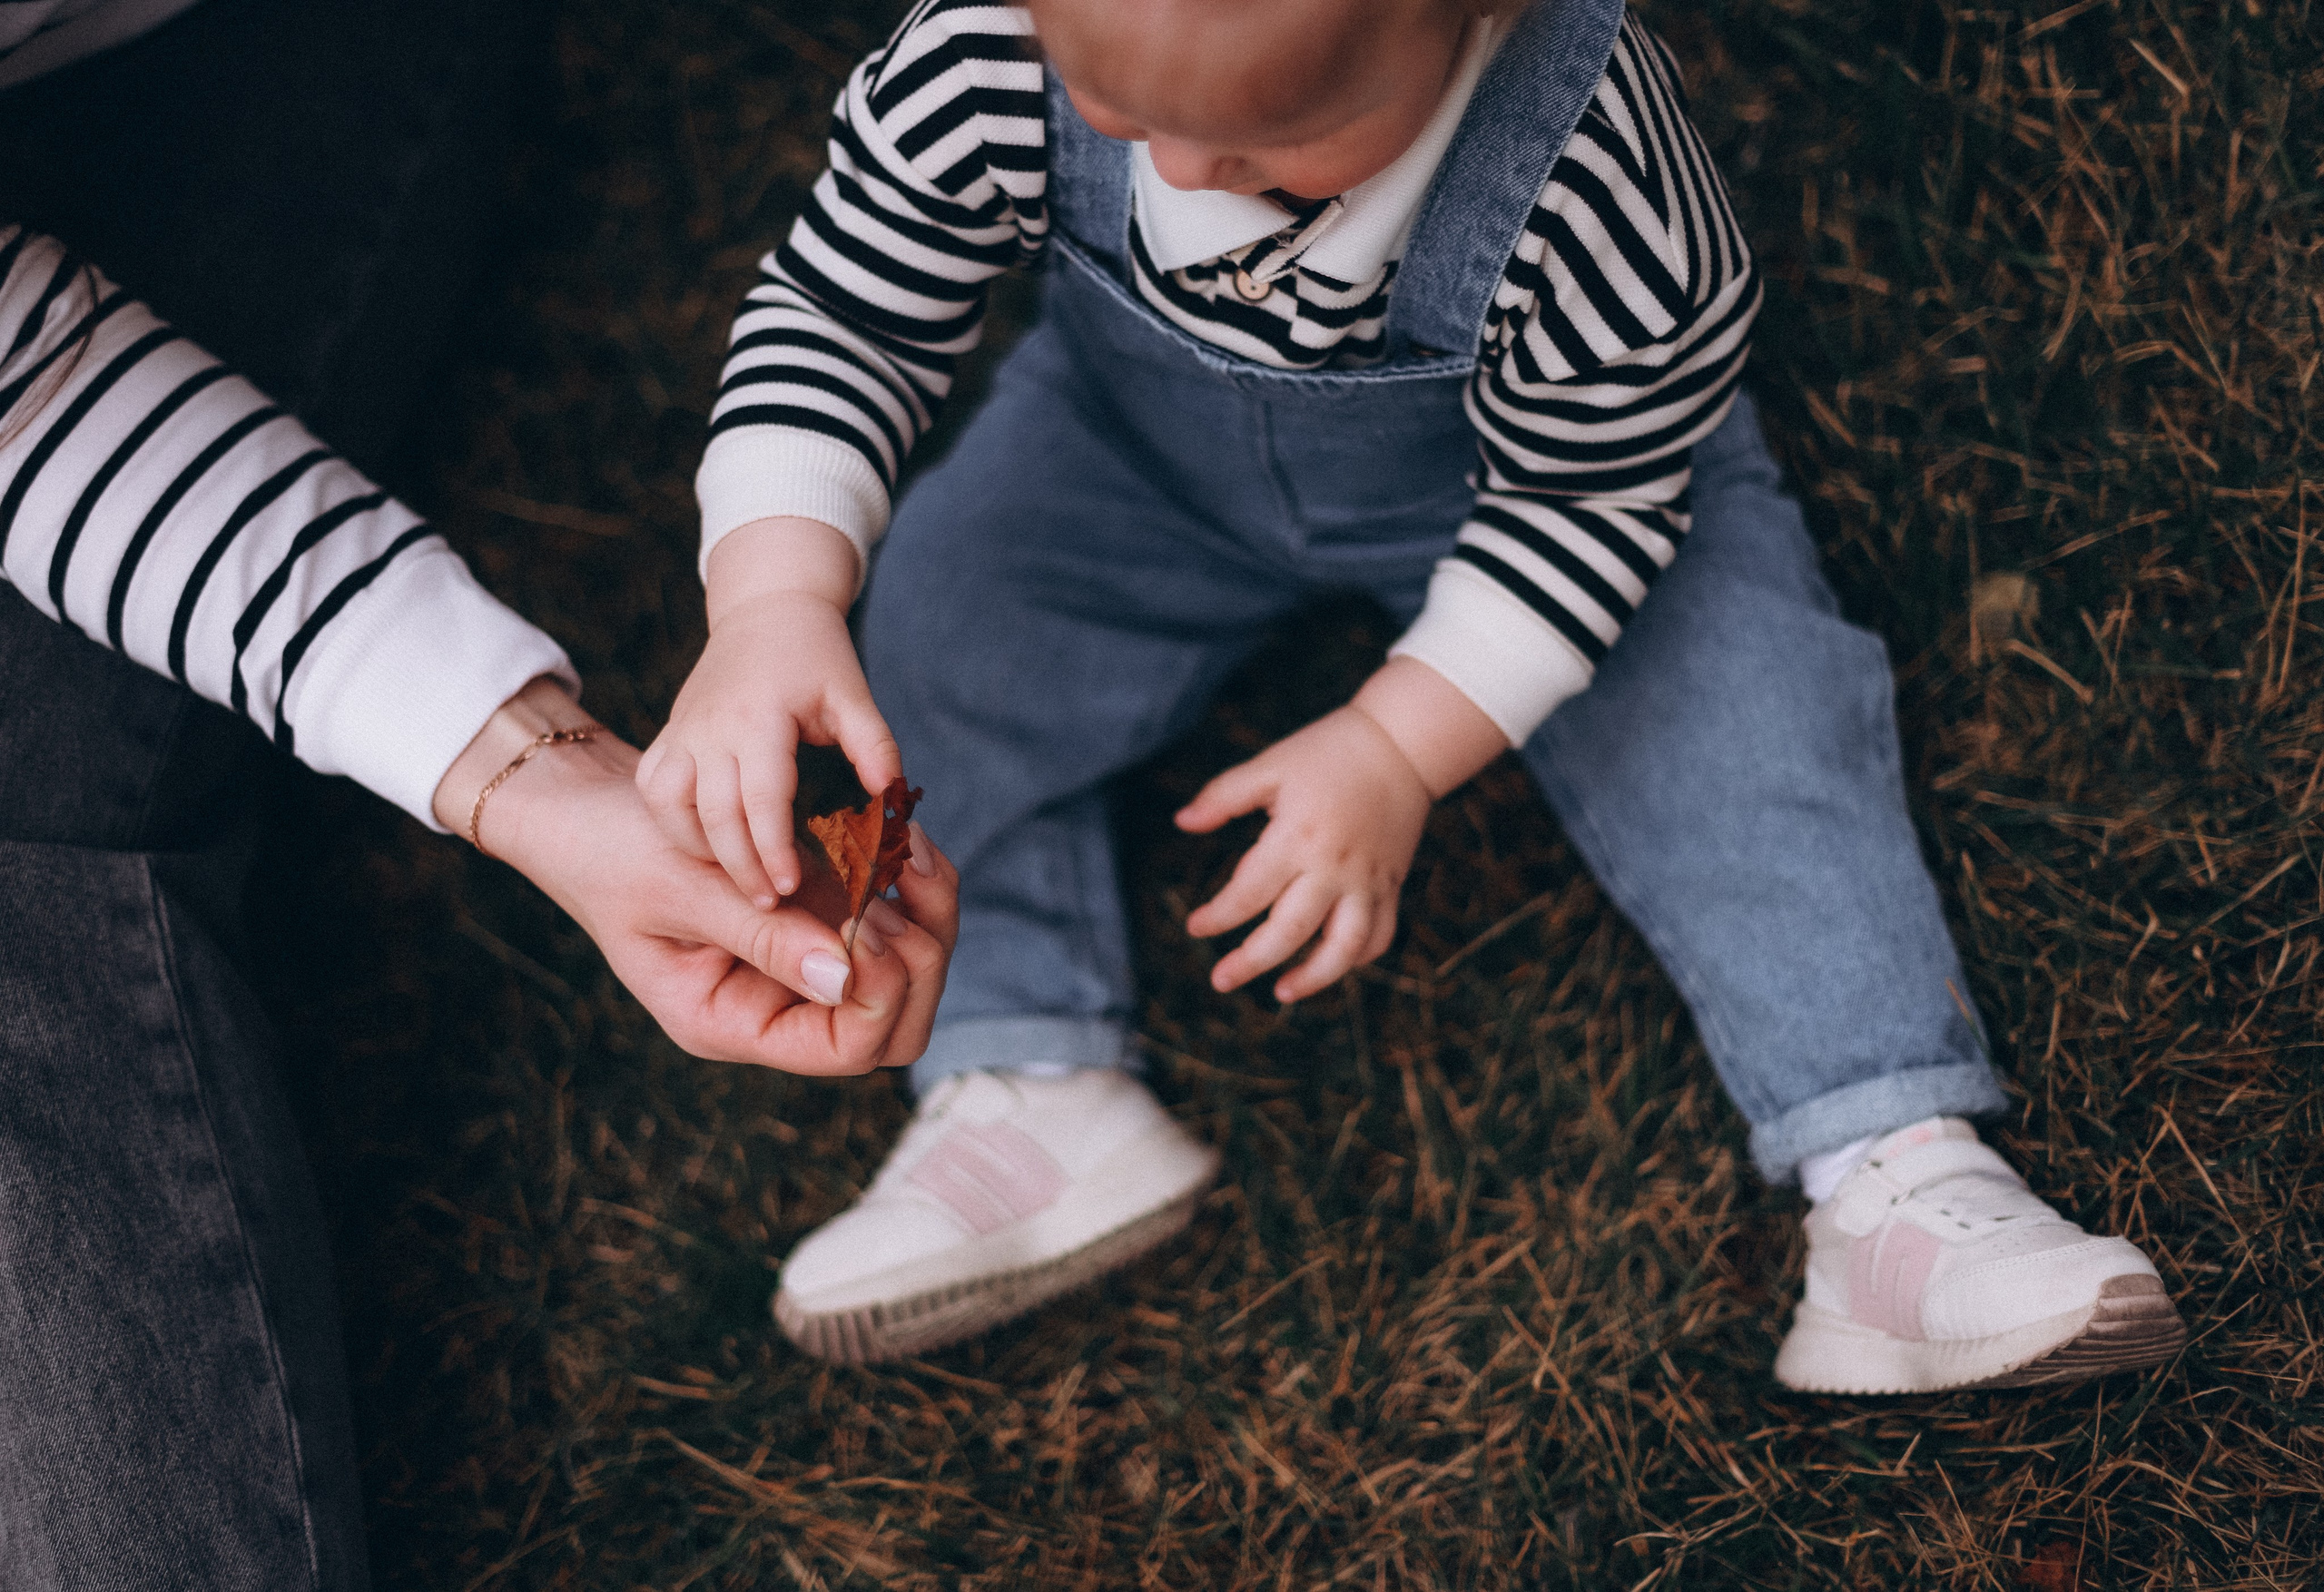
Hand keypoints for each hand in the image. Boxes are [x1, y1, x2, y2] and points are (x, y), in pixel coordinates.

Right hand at [435, 680, 957, 1073]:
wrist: (592, 807)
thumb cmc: (613, 852)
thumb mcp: (679, 890)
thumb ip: (762, 935)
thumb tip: (846, 978)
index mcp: (733, 1022)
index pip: (847, 1048)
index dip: (878, 995)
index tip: (865, 920)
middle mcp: (780, 1007)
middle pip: (896, 1025)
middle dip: (920, 962)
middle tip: (902, 883)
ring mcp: (808, 963)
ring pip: (911, 973)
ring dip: (929, 917)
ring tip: (911, 851)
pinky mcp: (822, 915)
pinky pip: (900, 920)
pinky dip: (917, 887)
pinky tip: (906, 842)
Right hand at [635, 517, 901, 906]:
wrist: (765, 611)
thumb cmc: (816, 657)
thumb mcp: (853, 695)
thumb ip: (875, 746)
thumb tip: (892, 797)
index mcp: (759, 717)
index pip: (761, 798)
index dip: (774, 849)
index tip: (790, 888)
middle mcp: (711, 726)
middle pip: (714, 814)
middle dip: (741, 866)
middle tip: (770, 904)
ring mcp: (682, 731)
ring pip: (673, 807)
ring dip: (703, 850)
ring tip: (741, 879)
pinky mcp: (667, 736)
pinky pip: (655, 792)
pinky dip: (674, 825)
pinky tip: (708, 845)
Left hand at [1175, 656, 1506, 1002]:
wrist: (1401, 743)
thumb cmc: (1327, 752)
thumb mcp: (1271, 766)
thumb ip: (1223, 796)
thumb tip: (1182, 822)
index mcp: (1297, 838)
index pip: (1248, 893)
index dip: (1218, 915)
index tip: (1195, 927)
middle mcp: (1334, 868)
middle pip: (1289, 932)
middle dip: (1251, 962)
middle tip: (1220, 980)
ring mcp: (1367, 882)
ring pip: (1343, 948)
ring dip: (1313, 978)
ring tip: (1281, 993)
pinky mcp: (1391, 885)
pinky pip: (1379, 936)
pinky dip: (1356, 959)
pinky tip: (1330, 967)